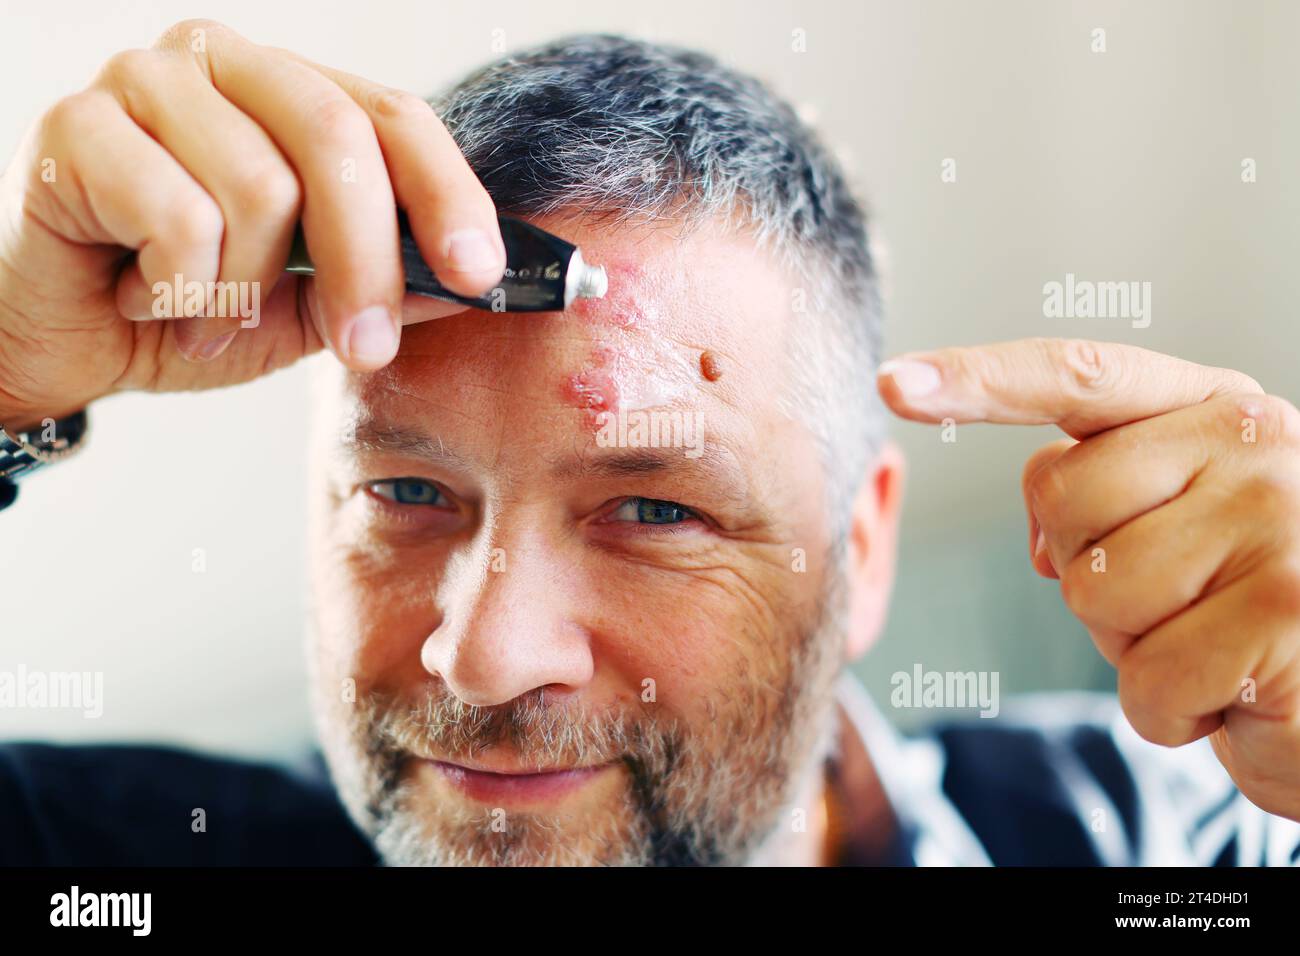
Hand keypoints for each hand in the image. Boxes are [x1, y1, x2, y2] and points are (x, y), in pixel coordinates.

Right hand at [0, 18, 503, 429]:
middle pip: (336, 139)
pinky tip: (151, 303)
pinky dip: (182, 290)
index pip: (395, 116)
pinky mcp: (77, 124)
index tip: (482, 274)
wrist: (69, 338)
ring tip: (212, 320)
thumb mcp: (311, 305)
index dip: (447, 193)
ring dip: (249, 291)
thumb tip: (477, 282)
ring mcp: (146, 80)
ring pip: (259, 185)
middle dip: (366, 260)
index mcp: (291, 91)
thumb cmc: (194, 308)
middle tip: (365, 346)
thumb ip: (388, 283)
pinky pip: (178, 216)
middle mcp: (224, 62)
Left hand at [878, 337, 1299, 820]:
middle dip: (1091, 572)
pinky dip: (1175, 711)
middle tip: (1181, 602)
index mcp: (1219, 408)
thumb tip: (1045, 545)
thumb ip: (1105, 499)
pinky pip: (1147, 680)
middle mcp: (1257, 443)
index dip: (978, 379)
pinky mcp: (1287, 612)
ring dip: (1136, 647)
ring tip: (1216, 643)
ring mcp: (1279, 521)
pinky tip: (1239, 693)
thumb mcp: (1185, 528)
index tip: (891, 382)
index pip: (1079, 375)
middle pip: (1061, 499)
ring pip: (1094, 593)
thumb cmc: (1253, 610)